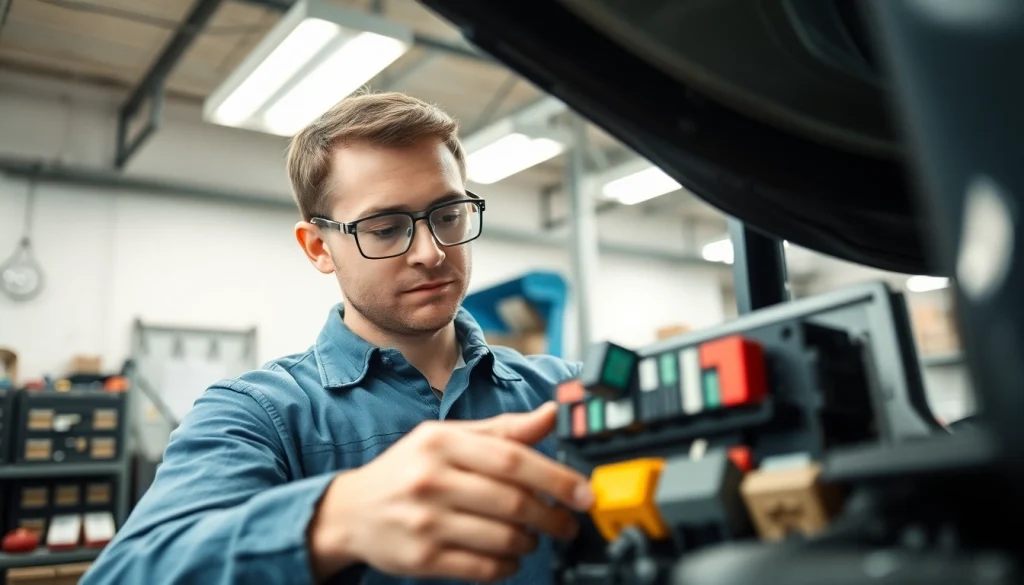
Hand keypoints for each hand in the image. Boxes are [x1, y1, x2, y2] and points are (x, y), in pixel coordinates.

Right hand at [307, 402, 592, 581]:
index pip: (512, 458)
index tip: (583, 493)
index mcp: (441, 441)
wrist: (350, 512)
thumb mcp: (448, 438)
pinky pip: (483, 568)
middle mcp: (430, 479)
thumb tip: (553, 413)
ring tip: (532, 537)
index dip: (556, 477)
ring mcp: (424, 522)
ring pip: (501, 538)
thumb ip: (502, 430)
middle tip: (567, 523)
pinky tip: (508, 557)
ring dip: (530, 542)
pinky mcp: (421, 559)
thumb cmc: (408, 470)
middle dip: (552, 517)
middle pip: (512, 502)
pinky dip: (507, 566)